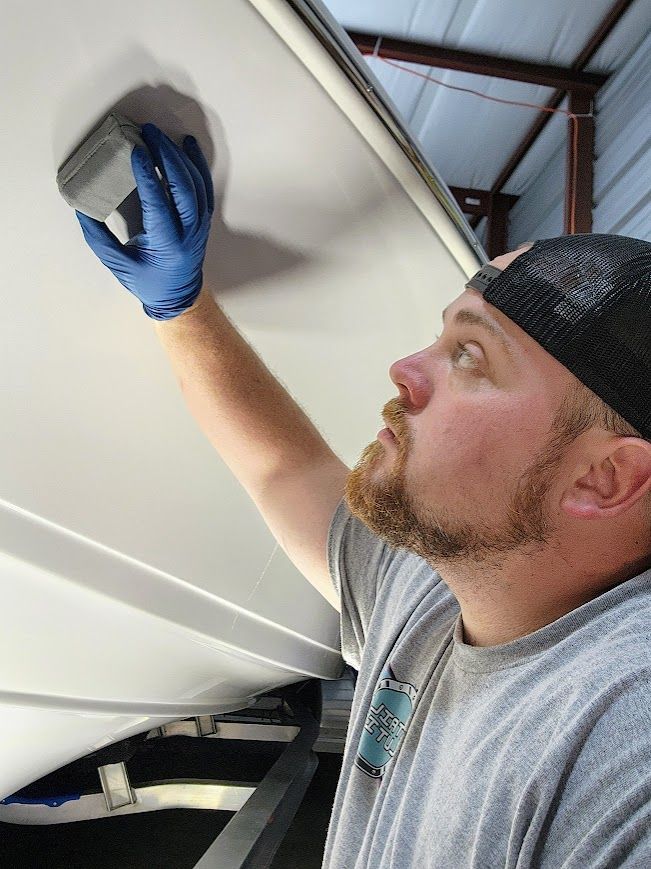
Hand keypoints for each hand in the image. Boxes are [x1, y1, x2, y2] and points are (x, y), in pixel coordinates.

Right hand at [76, 123, 214, 319]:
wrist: (178, 298)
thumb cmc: (148, 283)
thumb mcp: (119, 264)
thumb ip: (98, 237)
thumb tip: (81, 208)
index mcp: (166, 244)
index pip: (157, 202)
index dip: (148, 174)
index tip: (137, 151)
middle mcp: (187, 232)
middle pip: (182, 186)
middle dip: (166, 155)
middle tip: (150, 133)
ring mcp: (199, 225)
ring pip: (196, 184)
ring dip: (180, 156)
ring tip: (162, 136)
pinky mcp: (203, 220)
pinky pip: (205, 188)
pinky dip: (197, 165)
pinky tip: (189, 146)